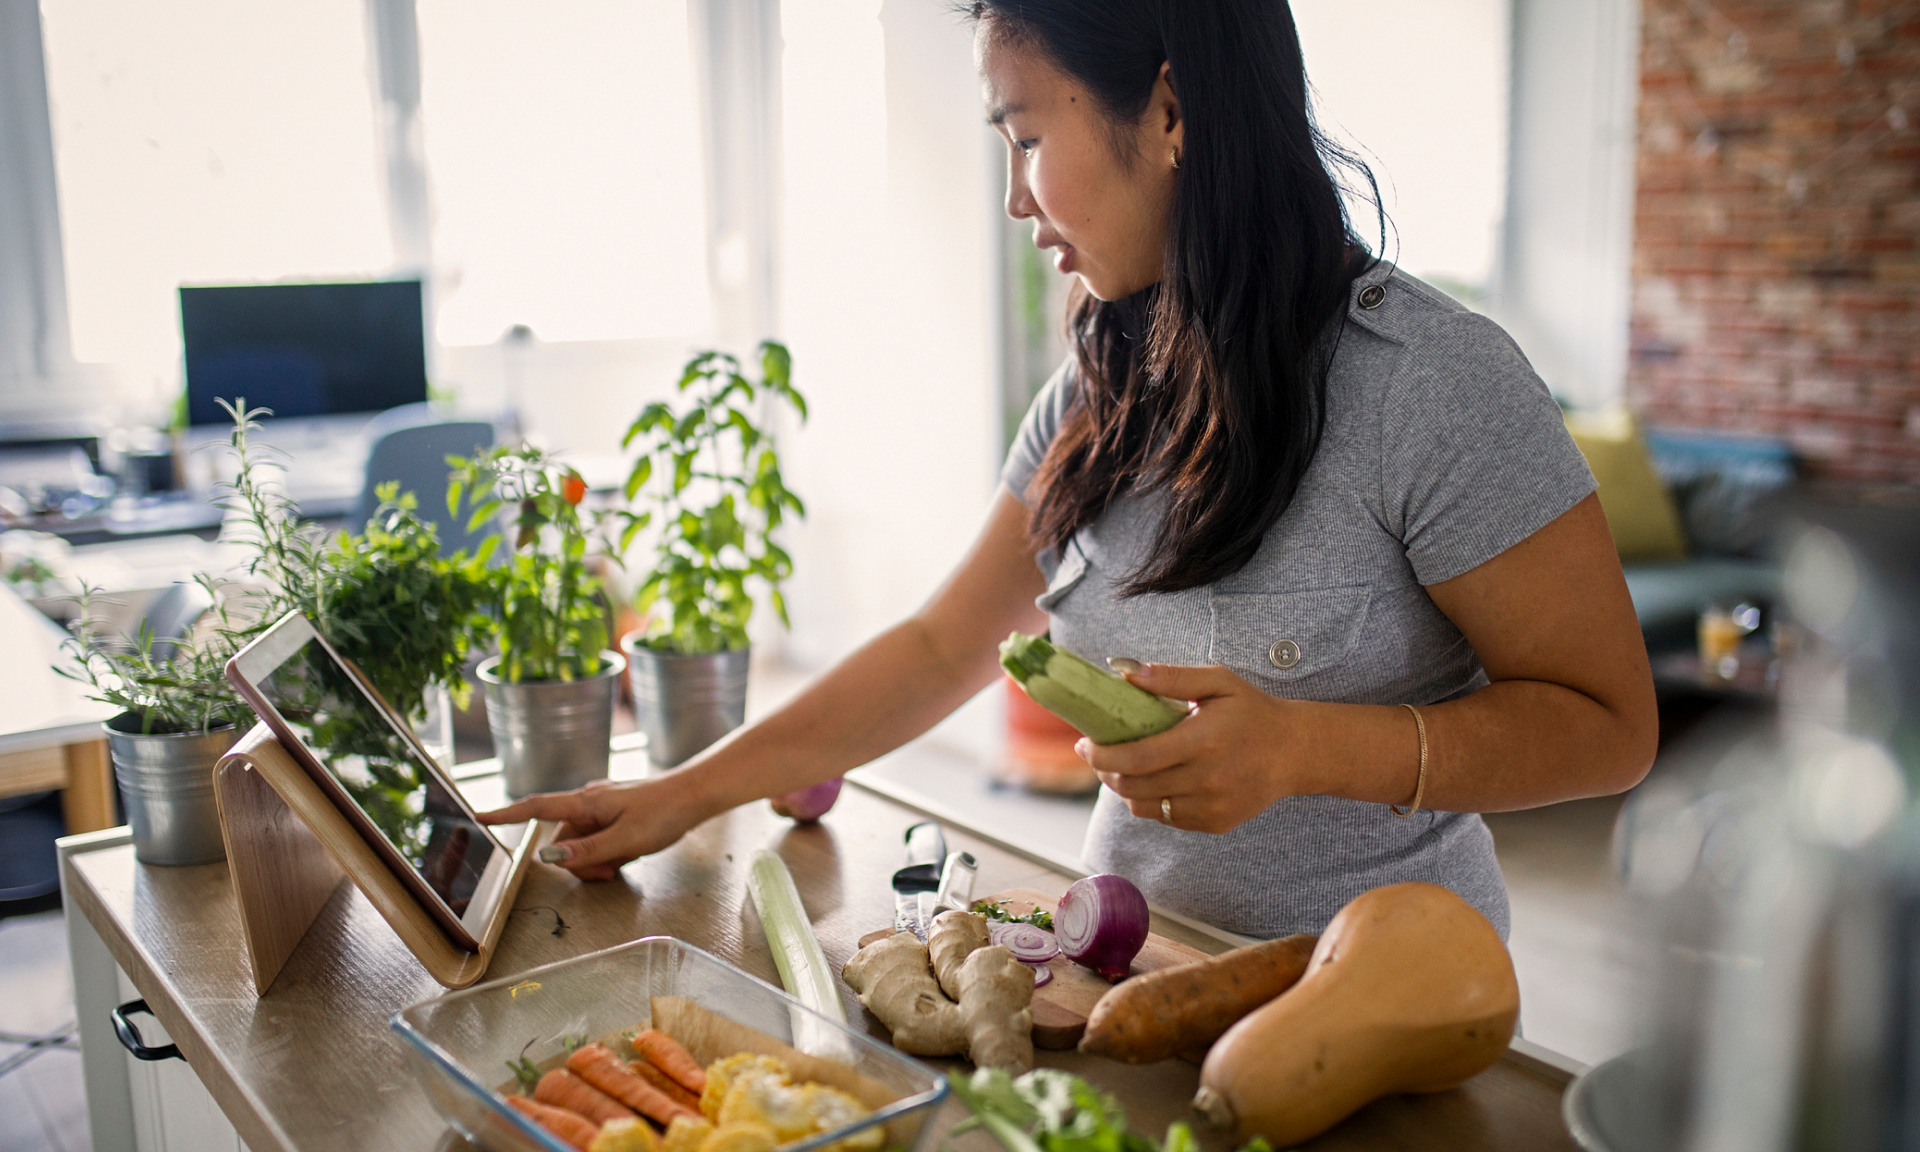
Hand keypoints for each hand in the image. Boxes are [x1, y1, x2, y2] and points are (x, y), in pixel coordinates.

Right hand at [477, 775, 708, 880]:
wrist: (696, 795)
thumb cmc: (664, 813)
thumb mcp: (626, 840)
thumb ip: (587, 852)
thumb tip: (548, 859)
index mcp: (585, 803)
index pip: (536, 808)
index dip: (506, 816)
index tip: (479, 818)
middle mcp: (589, 801)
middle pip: (562, 840)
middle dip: (579, 863)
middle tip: (609, 872)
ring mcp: (603, 807)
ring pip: (582, 844)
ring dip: (596, 861)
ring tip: (624, 862)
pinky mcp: (616, 814)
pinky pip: (600, 840)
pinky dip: (609, 853)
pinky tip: (629, 854)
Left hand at [1079, 660, 1307, 833]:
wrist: (1295, 751)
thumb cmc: (1251, 711)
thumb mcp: (1217, 682)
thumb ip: (1170, 677)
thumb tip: (1122, 670)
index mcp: (1203, 742)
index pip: (1136, 757)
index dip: (1102, 755)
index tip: (1084, 743)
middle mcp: (1206, 780)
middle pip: (1133, 786)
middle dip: (1105, 770)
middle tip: (1096, 752)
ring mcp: (1210, 807)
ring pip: (1143, 806)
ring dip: (1124, 787)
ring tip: (1122, 765)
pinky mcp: (1214, 823)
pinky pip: (1165, 817)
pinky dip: (1151, 799)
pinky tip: (1155, 778)